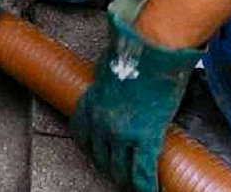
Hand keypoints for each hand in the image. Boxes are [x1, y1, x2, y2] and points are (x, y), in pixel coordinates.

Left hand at [71, 0, 201, 191]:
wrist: (148, 52)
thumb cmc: (129, 54)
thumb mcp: (104, 69)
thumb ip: (103, 82)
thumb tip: (107, 79)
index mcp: (88, 105)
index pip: (81, 135)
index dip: (90, 148)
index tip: (95, 153)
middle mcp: (99, 122)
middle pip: (99, 154)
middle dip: (107, 165)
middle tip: (115, 171)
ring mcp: (120, 132)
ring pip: (119, 166)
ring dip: (124, 176)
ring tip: (130, 182)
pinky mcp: (144, 137)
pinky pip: (142, 169)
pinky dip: (145, 182)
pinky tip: (149, 189)